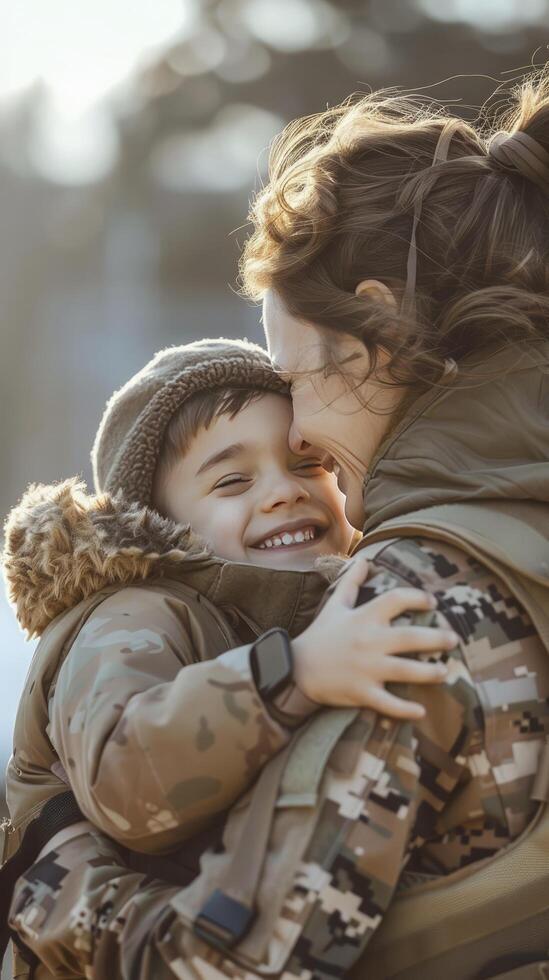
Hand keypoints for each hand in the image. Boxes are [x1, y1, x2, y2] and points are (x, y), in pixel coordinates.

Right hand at [292, 556, 457, 719]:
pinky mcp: (361, 692)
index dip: (418, 597)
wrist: (296, 668)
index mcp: (363, 618)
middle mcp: (368, 642)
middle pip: (409, 637)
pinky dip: (404, 710)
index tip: (433, 601)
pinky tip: (421, 712)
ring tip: (445, 672)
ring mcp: (365, 669)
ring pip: (405, 671)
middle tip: (454, 639)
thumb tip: (363, 559)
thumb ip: (352, 582)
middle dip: (436, 638)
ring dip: (429, 673)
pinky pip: (387, 703)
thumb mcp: (335, 605)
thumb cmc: (321, 635)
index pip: (396, 600)